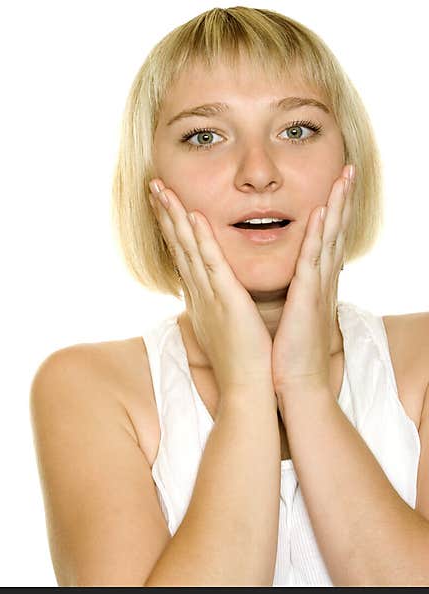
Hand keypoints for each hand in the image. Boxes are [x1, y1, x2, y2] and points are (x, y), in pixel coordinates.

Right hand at [148, 179, 272, 394]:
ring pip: (188, 248)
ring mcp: (209, 295)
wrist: (247, 389)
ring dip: (174, 217)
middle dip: (164, 213)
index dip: (171, 226)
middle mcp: (199, 292)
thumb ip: (218, 306)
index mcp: (201, 296)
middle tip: (153, 185)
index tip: (163, 202)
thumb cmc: (241, 362)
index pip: (183, 253)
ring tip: (162, 190)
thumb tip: (214, 299)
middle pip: (178, 245)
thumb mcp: (225, 326)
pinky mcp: (226, 300)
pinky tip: (193, 217)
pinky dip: (201, 239)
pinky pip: (212, 263)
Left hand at [271, 163, 354, 394]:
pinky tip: (322, 212)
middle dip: (342, 199)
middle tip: (348, 168)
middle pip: (334, 231)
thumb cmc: (287, 352)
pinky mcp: (307, 298)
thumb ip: (292, 295)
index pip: (325, 240)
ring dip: (337, 205)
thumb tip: (289, 285)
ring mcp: (317, 288)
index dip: (333, 211)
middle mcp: (321, 281)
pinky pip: (312, 259)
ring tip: (344, 177)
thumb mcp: (291, 315)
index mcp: (314, 284)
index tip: (336, 184)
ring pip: (328, 238)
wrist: (294, 382)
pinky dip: (317, 234)